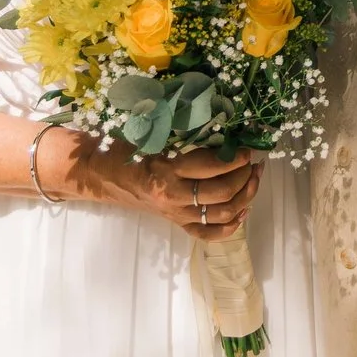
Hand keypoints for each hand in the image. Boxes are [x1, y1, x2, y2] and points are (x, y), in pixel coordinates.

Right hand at [73, 140, 260, 241]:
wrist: (101, 174)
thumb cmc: (126, 147)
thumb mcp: (151, 132)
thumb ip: (183, 130)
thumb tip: (223, 122)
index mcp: (166, 170)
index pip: (211, 167)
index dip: (235, 158)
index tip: (247, 147)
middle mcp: (172, 196)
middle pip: (222, 192)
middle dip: (245, 176)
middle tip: (254, 161)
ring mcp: (175, 213)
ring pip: (222, 214)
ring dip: (245, 197)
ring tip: (254, 178)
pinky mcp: (175, 223)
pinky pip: (208, 234)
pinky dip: (231, 226)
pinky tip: (244, 210)